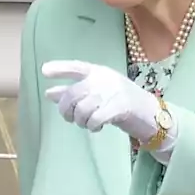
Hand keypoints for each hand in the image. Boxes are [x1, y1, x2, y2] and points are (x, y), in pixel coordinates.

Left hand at [42, 60, 161, 140]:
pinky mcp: (121, 106)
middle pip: (74, 93)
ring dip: (80, 121)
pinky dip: (92, 126)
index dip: (60, 68)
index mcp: (98, 72)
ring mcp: (114, 91)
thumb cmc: (119, 102)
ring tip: (86, 124)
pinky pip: (96, 118)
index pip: (76, 67)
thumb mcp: (96, 94)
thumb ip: (74, 93)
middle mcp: (105, 78)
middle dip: (65, 109)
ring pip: (83, 108)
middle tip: (69, 118)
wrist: (150, 113)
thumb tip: (49, 94)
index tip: (44, 71)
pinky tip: (96, 127)